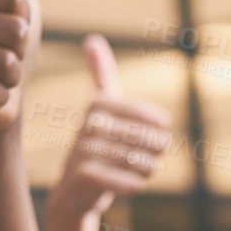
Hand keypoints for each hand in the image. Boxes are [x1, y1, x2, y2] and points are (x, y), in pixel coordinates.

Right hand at [50, 35, 171, 219]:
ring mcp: (82, 151)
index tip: (157, 128)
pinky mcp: (81, 178)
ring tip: (145, 170)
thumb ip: (101, 74)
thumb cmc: (97, 145)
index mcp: (99, 105)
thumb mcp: (101, 107)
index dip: (153, 124)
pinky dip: (131, 185)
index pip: (143, 115)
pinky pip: (115, 180)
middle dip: (153, 149)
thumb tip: (91, 38)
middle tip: (153, 155)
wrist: (73, 191)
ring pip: (133, 160)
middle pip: (141, 138)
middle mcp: (88, 125)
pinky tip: (137, 186)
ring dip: (145, 168)